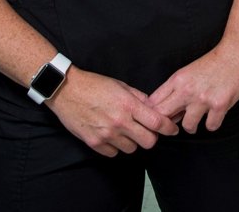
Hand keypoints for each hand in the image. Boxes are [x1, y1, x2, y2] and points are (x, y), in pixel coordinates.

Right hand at [47, 68, 179, 156]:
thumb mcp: (120, 85)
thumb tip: (153, 107)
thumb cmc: (94, 85)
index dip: (168, 128)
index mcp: (128, 105)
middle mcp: (119, 122)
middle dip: (151, 137)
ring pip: (132, 149)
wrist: (66, 90)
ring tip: (124, 130)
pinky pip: (113, 153)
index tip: (172, 129)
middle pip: (148, 142)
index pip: (157, 123)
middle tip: (146, 131)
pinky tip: (111, 135)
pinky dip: (115, 146)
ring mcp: (106, 134)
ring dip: (132, 141)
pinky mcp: (94, 142)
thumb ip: (139, 98)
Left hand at [147, 45, 238, 133]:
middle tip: (174, 127)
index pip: (153, 103)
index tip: (160, 119)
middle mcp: (187, 90)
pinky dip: (213, 124)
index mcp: (177, 80)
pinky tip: (214, 116)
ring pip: (188, 126)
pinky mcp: (220, 105)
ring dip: (193, 126)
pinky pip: (211, 126)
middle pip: (163, 116)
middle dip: (167, 125)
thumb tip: (166, 111)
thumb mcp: (187, 72)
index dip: (153, 114)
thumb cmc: (212, 63)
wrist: (234, 53)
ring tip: (197, 120)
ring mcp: (203, 98)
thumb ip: (175, 90)